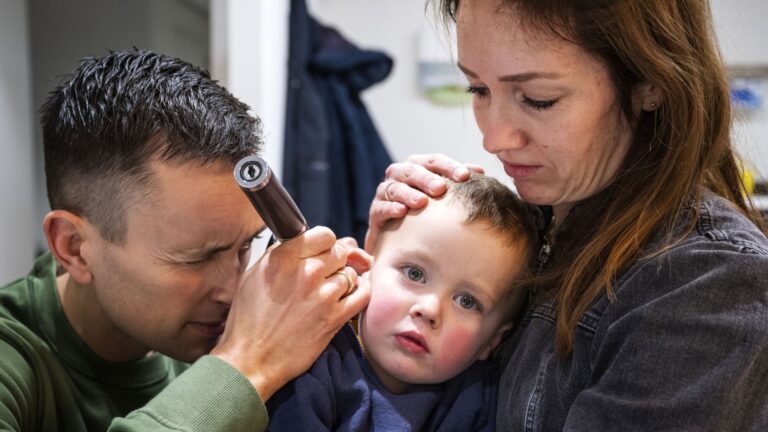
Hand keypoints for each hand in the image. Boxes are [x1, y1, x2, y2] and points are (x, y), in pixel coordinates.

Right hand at [211, 226, 370, 400]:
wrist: (251, 360)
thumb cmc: (249, 319)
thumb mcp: (255, 275)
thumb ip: (283, 254)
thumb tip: (308, 241)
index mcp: (283, 257)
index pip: (324, 234)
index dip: (324, 243)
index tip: (320, 252)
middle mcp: (305, 272)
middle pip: (339, 252)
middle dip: (334, 262)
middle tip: (323, 275)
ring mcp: (323, 295)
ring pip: (350, 273)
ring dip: (343, 281)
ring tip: (328, 292)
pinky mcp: (335, 318)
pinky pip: (363, 293)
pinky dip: (361, 291)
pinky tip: (352, 294)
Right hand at [365, 154, 483, 250]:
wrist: (398, 240)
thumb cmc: (425, 213)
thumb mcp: (440, 197)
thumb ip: (456, 182)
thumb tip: (479, 171)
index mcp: (417, 168)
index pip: (433, 161)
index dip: (449, 166)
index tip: (465, 176)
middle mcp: (399, 176)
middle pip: (411, 170)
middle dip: (426, 178)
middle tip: (441, 188)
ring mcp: (385, 194)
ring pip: (394, 187)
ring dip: (408, 193)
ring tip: (422, 202)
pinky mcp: (375, 213)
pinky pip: (380, 207)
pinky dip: (390, 208)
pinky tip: (402, 212)